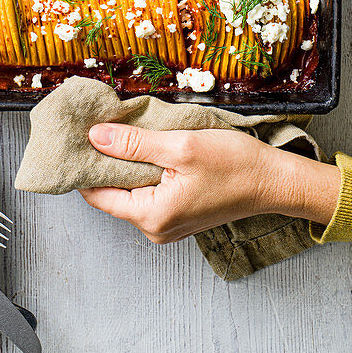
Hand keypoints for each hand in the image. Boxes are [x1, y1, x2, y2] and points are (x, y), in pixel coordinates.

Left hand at [79, 123, 340, 242]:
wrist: (274, 180)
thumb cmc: (235, 165)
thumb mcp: (180, 146)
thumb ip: (134, 144)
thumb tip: (96, 136)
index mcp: (152, 216)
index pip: (97, 194)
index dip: (85, 164)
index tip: (77, 136)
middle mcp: (155, 227)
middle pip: (113, 192)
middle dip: (106, 159)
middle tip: (100, 125)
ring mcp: (167, 223)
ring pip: (131, 190)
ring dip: (127, 162)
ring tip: (124, 131)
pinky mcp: (178, 213)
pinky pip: (149, 191)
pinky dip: (144, 169)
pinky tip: (147, 146)